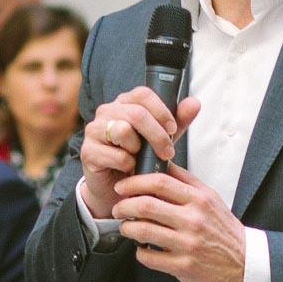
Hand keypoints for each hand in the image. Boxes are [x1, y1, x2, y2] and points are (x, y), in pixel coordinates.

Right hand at [77, 89, 201, 219]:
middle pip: (136, 113)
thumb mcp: (162, 138)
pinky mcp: (88, 151)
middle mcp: (106, 112)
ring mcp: (94, 130)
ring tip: (140, 159)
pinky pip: (115, 155)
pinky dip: (127, 165)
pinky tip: (128, 169)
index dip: (161, 110)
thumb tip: (194, 103)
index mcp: (124, 103)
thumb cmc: (139, 158)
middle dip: (157, 135)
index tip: (172, 128)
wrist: (117, 187)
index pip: (142, 94)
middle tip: (167, 153)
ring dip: (139, 149)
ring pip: (123, 130)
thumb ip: (178, 121)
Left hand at [113, 162, 247, 281]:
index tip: (122, 187)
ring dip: (127, 228)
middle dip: (123, 206)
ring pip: (143, 231)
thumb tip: (162, 163)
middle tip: (118, 208)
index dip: (134, 183)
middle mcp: (193, 220)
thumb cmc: (223, 229)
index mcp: (199, 200)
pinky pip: (149, 257)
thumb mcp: (210, 198)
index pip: (159, 182)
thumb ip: (186, 181)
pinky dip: (139, 252)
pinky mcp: (183, 266)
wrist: (245, 262)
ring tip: (126, 227)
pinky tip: (142, 248)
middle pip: (146, 205)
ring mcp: (188, 244)